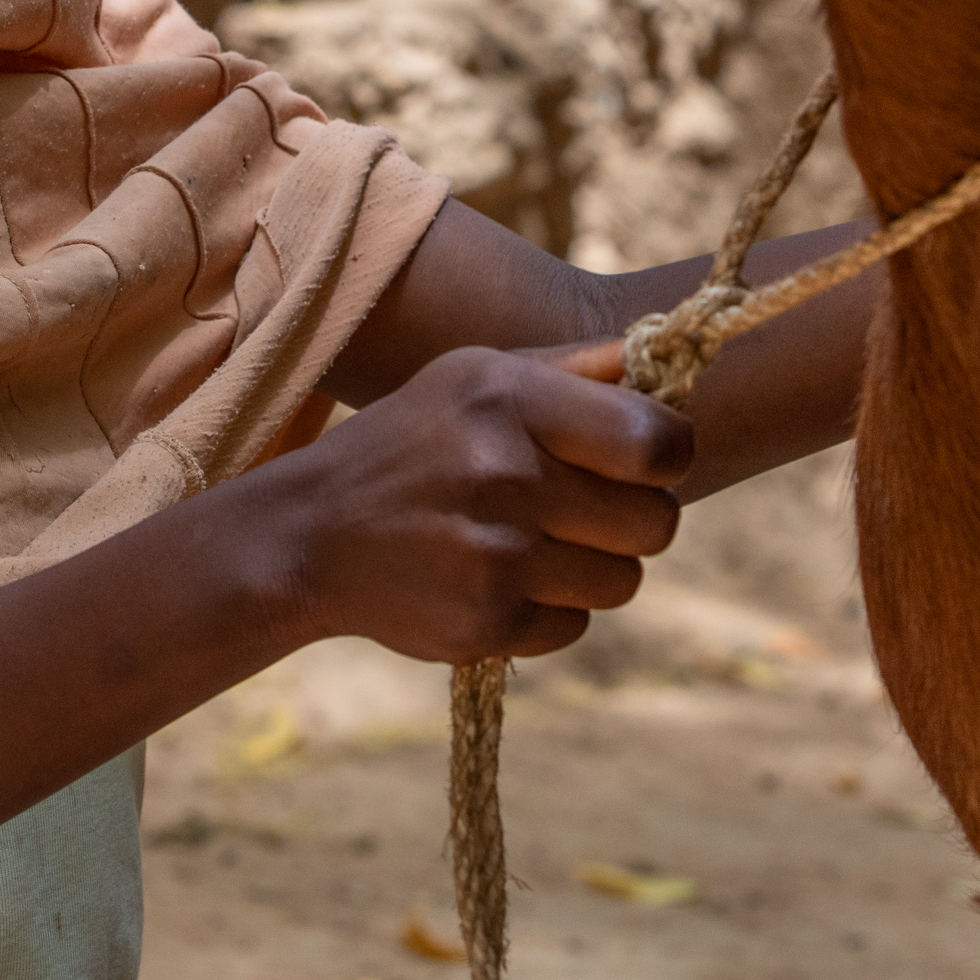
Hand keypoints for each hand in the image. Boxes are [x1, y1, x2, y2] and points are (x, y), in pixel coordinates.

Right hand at [257, 341, 691, 663]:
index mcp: (510, 397)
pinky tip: (499, 578)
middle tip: (586, 508)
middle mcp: (504, 473)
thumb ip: (577, 368)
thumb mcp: (477, 375)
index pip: (657, 442)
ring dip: (594, 567)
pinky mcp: (485, 623)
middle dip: (636, 517)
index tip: (645, 460)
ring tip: (536, 542)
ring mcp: (495, 555)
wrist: (310, 534)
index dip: (669, 455)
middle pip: (657, 521)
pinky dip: (549, 609)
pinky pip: (574, 626)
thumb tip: (668, 353)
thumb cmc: (413, 442)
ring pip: (623, 581)